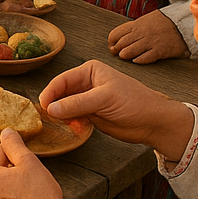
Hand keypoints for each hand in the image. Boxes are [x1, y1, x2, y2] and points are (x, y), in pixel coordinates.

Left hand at [0, 128, 79, 198]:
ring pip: (3, 187)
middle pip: (0, 170)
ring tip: (32, 193)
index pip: (0, 152)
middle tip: (33, 179)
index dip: (18, 155)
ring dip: (16, 186)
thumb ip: (14, 144)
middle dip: (16, 171)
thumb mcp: (29, 162)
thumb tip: (5, 132)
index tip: (29, 164)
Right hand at [39, 60, 194, 159]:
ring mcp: (88, 99)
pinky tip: (71, 127)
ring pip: (66, 106)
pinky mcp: (91, 114)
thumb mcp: (104, 99)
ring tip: (59, 123)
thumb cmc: (135, 102)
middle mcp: (86, 83)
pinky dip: (69, 122)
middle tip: (47, 116)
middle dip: (54, 104)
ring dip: (61, 114)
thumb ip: (77, 103)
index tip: (43, 105)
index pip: (62, 80)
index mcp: (89, 71)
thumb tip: (52, 108)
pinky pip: (73, 117)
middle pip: (61, 93)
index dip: (51, 92)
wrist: (154, 123)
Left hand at [108, 11, 189, 63]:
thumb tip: (120, 37)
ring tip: (124, 57)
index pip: (116, 33)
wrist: (182, 23)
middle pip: (121, 43)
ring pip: (130, 51)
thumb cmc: (162, 22)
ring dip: (124, 55)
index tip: (112, 46)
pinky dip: (139, 60)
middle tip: (116, 54)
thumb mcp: (145, 20)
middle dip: (115, 50)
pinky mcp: (160, 50)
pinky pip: (145, 57)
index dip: (111, 42)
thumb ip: (134, 28)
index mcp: (136, 25)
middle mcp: (141, 33)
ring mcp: (150, 42)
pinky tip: (136, 61)